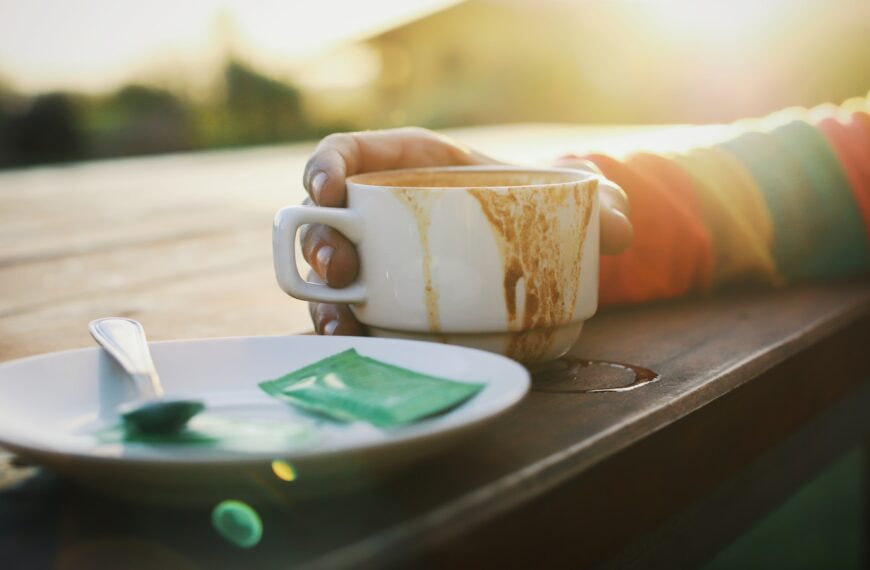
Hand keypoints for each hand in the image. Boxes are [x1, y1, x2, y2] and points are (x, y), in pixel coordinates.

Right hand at [299, 127, 632, 335]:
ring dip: (322, 300)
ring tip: (341, 325)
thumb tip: (619, 228)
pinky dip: (351, 335)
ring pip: (330, 278)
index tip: (327, 189)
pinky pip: (356, 316)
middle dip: (318, 244)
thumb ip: (598, 202)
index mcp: (407, 166)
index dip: (325, 167)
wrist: (532, 245)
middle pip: (325, 221)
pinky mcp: (389, 305)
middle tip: (339, 268)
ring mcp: (380, 263)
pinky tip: (360, 353)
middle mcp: (380, 214)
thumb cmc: (532, 203)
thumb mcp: (565, 194)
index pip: (348, 153)